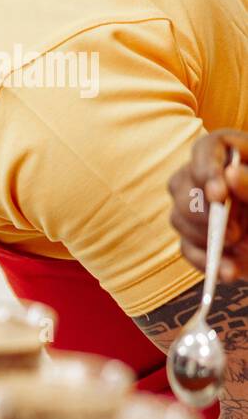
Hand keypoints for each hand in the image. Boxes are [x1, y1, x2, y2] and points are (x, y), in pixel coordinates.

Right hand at [167, 129, 247, 280]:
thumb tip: (229, 175)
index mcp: (236, 155)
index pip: (207, 148)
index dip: (205, 167)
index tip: (217, 194)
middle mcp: (210, 178)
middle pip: (183, 185)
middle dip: (203, 212)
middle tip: (232, 233)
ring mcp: (200, 208)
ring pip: (179, 217)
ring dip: (205, 238)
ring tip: (238, 251)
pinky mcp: (199, 237)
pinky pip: (186, 248)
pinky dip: (205, 262)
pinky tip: (227, 271)